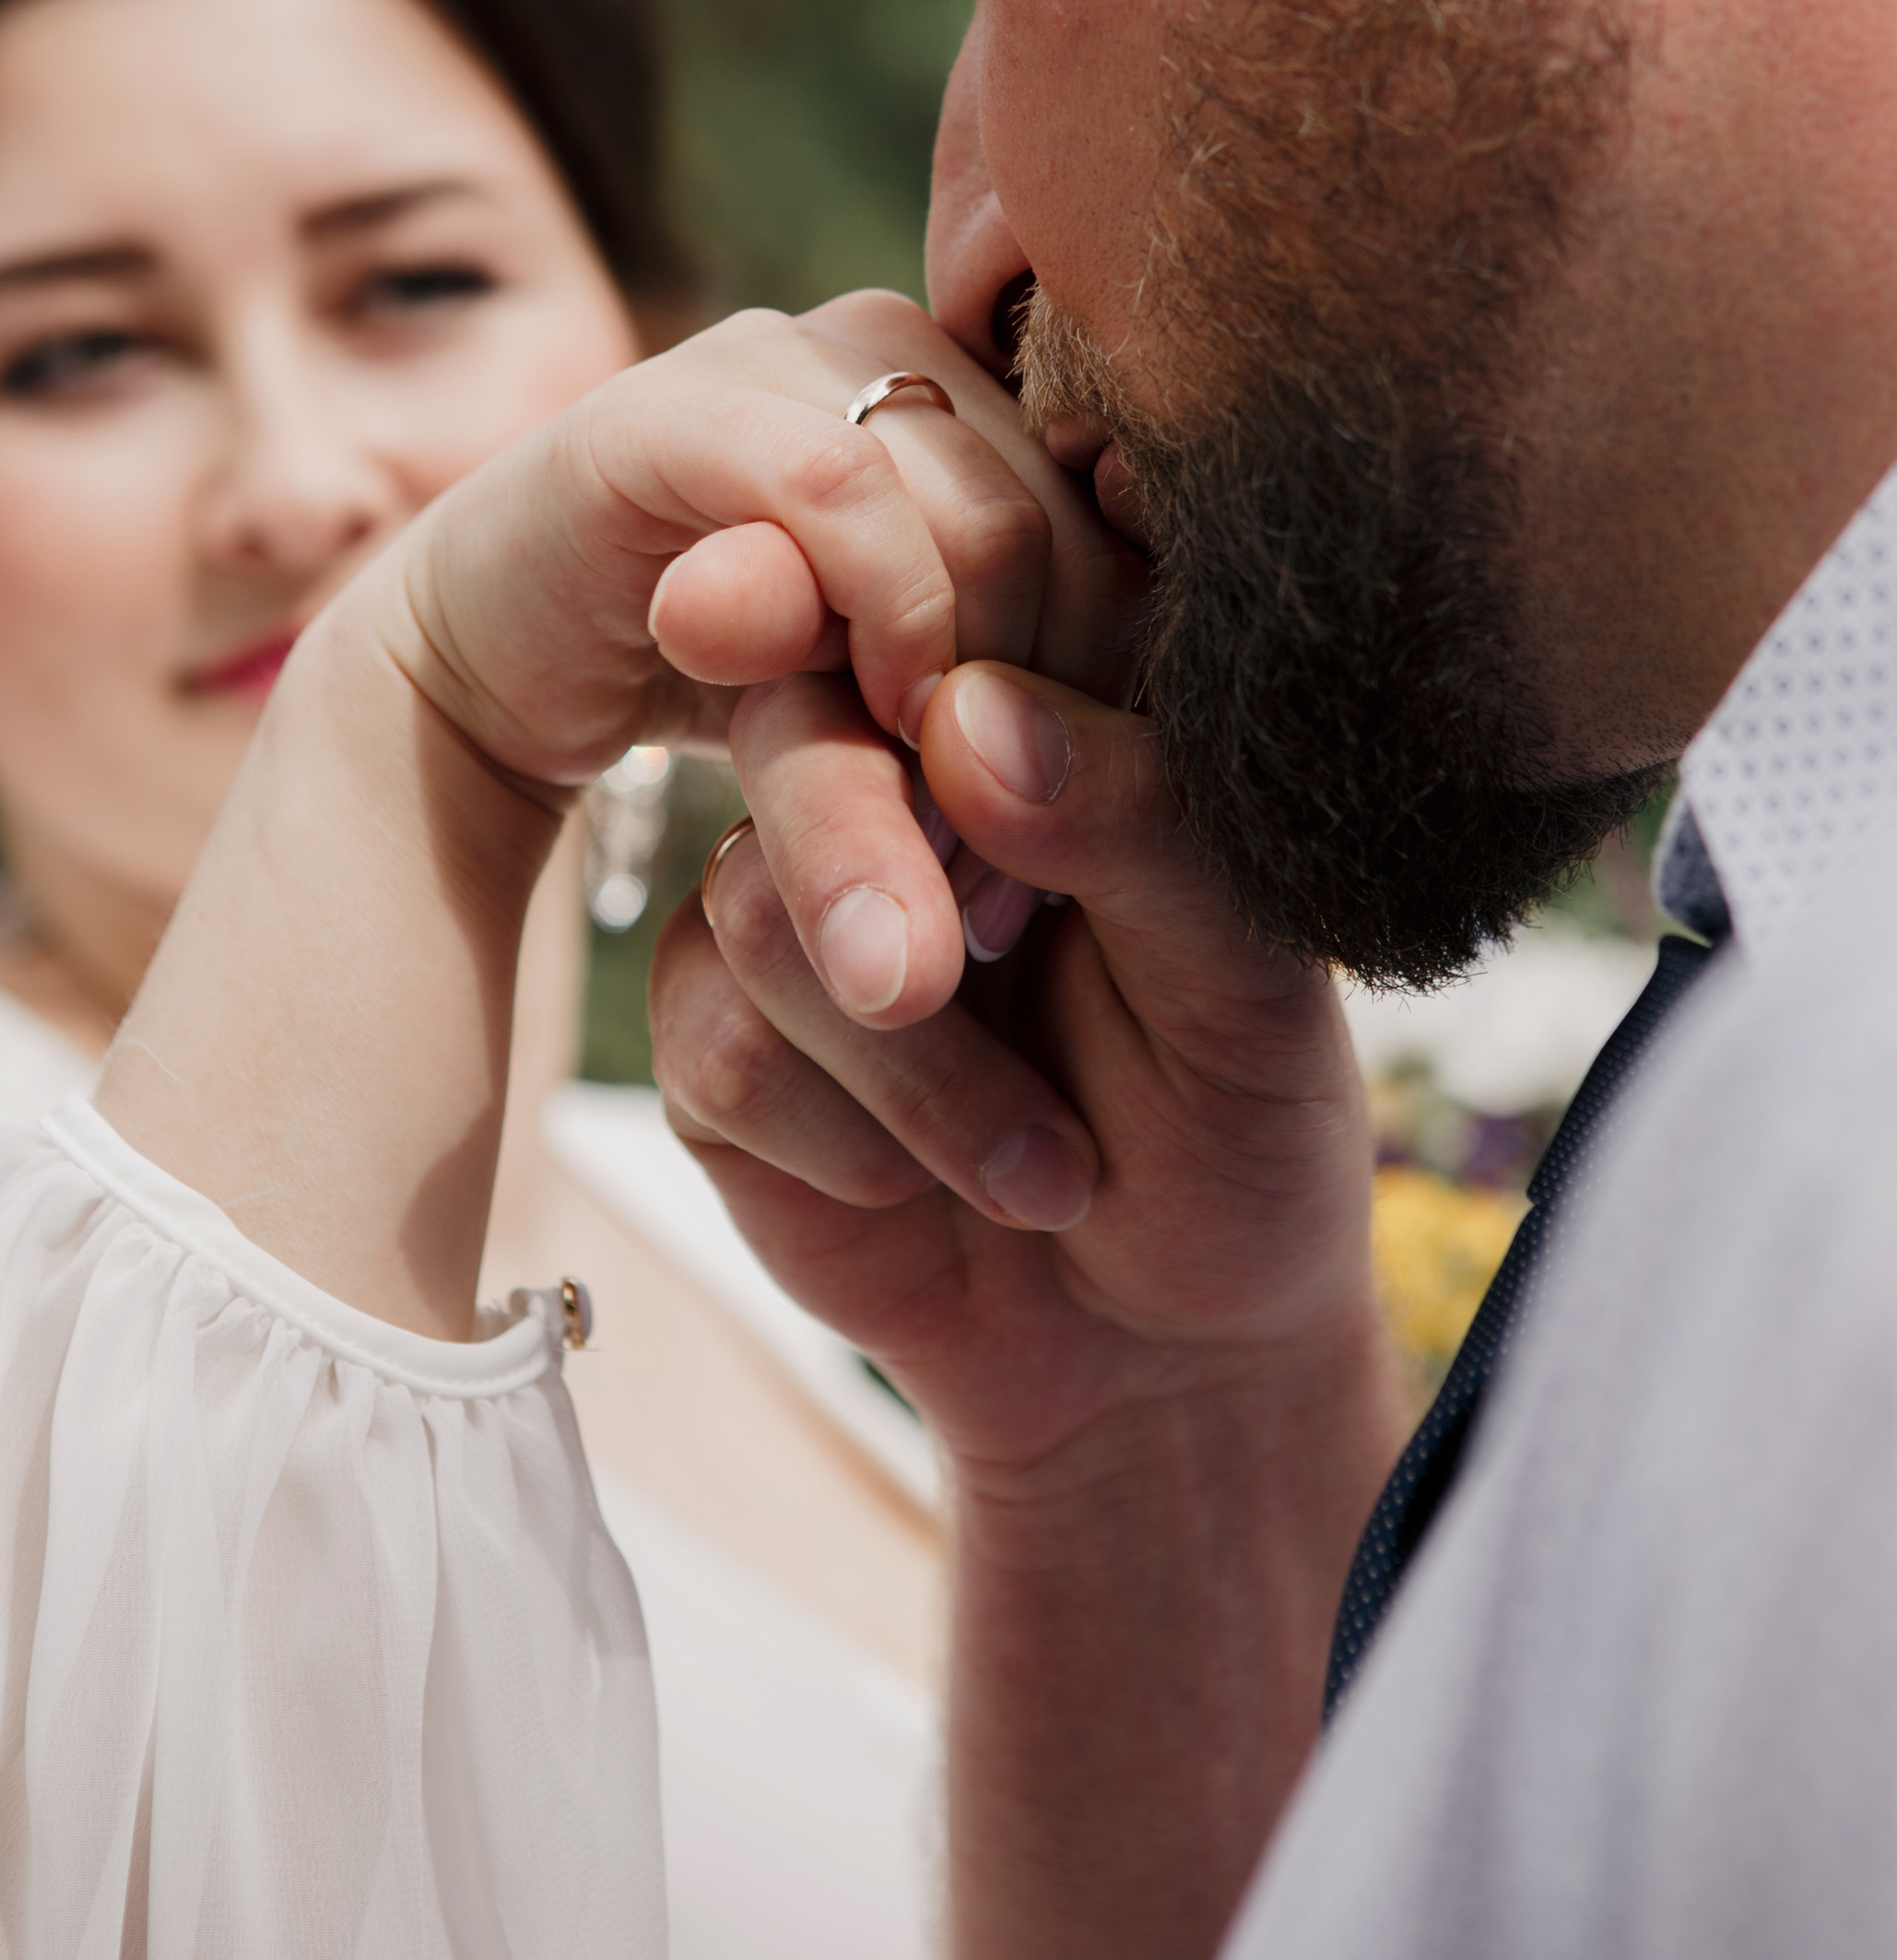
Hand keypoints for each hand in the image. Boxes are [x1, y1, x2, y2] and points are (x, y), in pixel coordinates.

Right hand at [384, 290, 1145, 1023]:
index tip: (1080, 828)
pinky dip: (883, 621)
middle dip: (1055, 720)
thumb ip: (1049, 709)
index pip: (1154, 529)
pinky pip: (838, 493)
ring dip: (973, 706)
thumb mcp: (923, 721)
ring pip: (985, 522)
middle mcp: (913, 351)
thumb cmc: (749, 696)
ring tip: (940, 822)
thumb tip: (1222, 747)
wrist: (505, 668)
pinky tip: (875, 720)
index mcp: (1000, 402)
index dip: (1141, 686)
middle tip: (1004, 873)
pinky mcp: (672, 407)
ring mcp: (793, 358)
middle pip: (1086, 534)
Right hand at [651, 658, 1395, 1469]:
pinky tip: (930, 1185)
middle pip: (805, 723)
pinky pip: (714, 1037)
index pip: (956, 598)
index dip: (925, 629)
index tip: (934, 705)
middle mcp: (908, 788)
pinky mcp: (722, 1039)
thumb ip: (1135, 827)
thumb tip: (970, 715)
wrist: (1161, 1361)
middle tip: (944, 976)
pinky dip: (838, 1136)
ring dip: (906, 1063)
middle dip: (864, 855)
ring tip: (1044, 1160)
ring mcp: (801, 904)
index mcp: (1051, 723)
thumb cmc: (1236, 1137)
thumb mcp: (1247, 982)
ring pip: (753, 897)